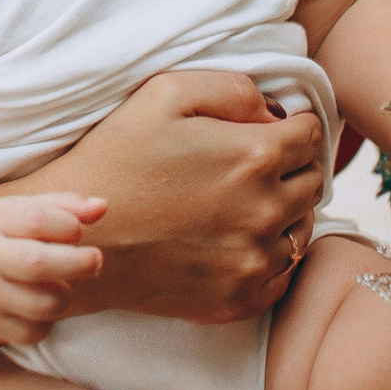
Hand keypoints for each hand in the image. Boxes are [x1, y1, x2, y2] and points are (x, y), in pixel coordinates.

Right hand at [0, 70, 325, 323]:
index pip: (313, 135)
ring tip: (247, 201)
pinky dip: (272, 255)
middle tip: (259, 164)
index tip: (276, 129)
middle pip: (314, 181)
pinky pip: (284, 273)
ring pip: (303, 228)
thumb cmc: (117, 157)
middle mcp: (266, 211)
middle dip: (295, 166)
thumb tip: (275, 113)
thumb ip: (233, 90)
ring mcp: (254, 261)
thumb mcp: (166, 93)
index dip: (296, 126)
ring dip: (288, 211)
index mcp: (255, 157)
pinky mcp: (239, 299)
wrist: (76, 238)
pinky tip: (239, 239)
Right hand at [0, 194, 105, 344]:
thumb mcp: (21, 209)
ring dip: (65, 296)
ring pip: (42, 304)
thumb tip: (102, 207)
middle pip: (38, 264)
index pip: (35, 220)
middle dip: (77, 263)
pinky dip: (47, 322)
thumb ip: (64, 206)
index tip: (77, 230)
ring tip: (62, 285)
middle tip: (95, 259)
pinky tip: (41, 305)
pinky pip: (31, 333)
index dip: (67, 224)